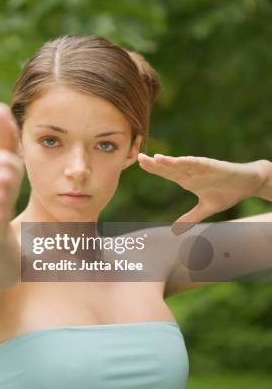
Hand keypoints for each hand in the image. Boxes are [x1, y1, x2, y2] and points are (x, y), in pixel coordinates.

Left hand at [137, 152, 266, 234]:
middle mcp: (192, 172)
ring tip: (156, 158)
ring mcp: (202, 168)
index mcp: (187, 180)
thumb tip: (175, 230)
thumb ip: (190, 218)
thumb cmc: (227, 192)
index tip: (139, 165)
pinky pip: (201, 163)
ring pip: (183, 163)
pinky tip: (181, 160)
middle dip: (155, 163)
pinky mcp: (215, 166)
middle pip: (170, 167)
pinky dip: (191, 162)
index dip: (154, 169)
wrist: (248, 184)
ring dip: (170, 161)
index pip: (167, 173)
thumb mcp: (206, 209)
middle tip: (139, 158)